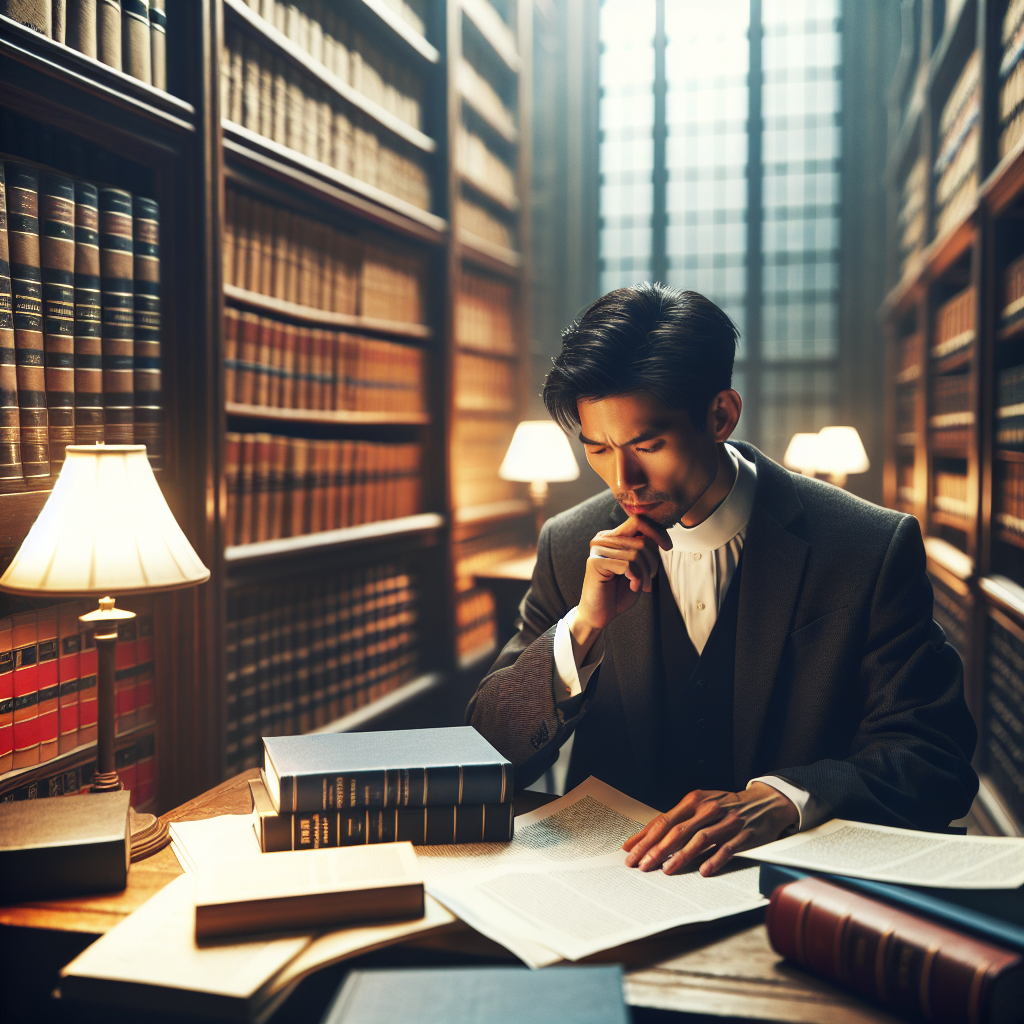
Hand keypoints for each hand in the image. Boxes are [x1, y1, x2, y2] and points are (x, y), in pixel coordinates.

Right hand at [573, 517, 671, 640]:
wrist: (599, 615)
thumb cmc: (618, 592)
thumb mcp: (637, 567)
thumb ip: (644, 549)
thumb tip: (660, 534)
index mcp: (612, 536)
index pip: (638, 522)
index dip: (657, 532)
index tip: (668, 547)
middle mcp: (602, 539)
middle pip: (641, 540)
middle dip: (652, 562)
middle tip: (649, 579)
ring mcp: (597, 549)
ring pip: (636, 554)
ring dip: (645, 574)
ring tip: (641, 585)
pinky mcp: (595, 562)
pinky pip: (627, 565)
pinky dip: (637, 578)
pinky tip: (633, 586)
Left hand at [622, 782, 797, 876]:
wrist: (764, 802)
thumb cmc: (726, 806)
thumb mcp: (702, 805)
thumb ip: (680, 820)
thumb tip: (651, 838)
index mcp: (694, 801)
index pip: (664, 820)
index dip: (645, 836)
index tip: (629, 851)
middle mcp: (708, 809)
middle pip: (677, 831)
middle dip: (656, 849)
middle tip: (641, 865)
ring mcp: (726, 821)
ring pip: (699, 840)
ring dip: (681, 856)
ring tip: (666, 870)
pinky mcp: (744, 834)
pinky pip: (727, 848)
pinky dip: (714, 860)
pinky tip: (703, 871)